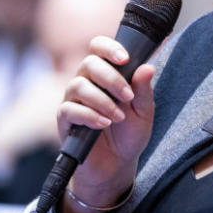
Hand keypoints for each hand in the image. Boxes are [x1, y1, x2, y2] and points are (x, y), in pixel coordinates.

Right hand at [56, 36, 154, 211]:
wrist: (116, 166)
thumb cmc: (129, 134)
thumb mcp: (144, 112)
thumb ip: (144, 90)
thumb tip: (148, 67)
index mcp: (105, 74)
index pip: (98, 47)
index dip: (109, 47)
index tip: (125, 59)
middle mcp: (86, 82)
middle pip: (88, 63)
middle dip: (111, 78)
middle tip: (127, 97)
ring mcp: (73, 100)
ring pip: (78, 85)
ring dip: (102, 100)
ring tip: (118, 117)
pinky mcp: (65, 120)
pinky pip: (70, 109)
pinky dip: (89, 116)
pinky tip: (103, 124)